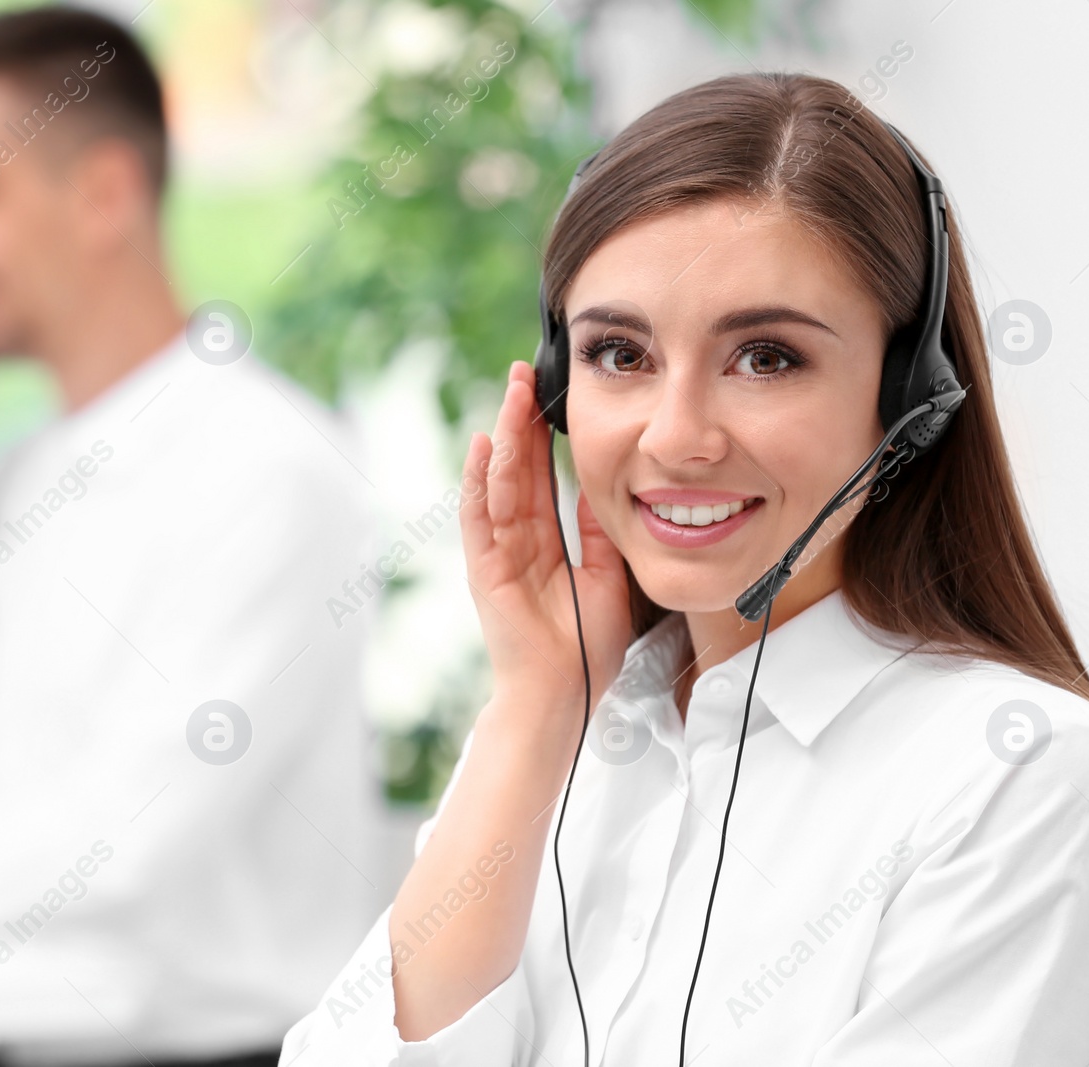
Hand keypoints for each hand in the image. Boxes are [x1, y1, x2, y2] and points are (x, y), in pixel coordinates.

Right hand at [459, 360, 633, 742]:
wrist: (567, 695)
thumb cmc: (587, 648)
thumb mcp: (609, 574)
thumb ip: (601, 532)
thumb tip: (608, 486)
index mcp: (544, 543)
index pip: (541, 477)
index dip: (542, 436)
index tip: (548, 396)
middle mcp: (516, 541)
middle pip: (516, 469)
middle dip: (519, 420)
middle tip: (523, 373)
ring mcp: (497, 554)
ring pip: (499, 483)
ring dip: (503, 437)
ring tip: (510, 393)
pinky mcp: (485, 570)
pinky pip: (480, 518)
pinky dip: (479, 483)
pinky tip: (482, 448)